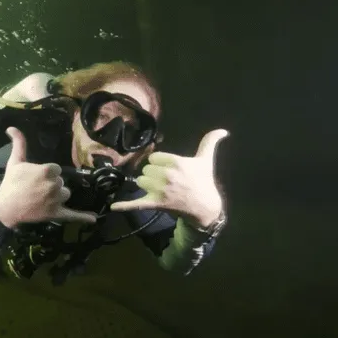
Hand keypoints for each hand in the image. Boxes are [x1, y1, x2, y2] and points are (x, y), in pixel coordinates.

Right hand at [0, 127, 96, 228]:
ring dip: (58, 196)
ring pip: (65, 194)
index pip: (56, 169)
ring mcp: (56, 200)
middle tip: (36, 189)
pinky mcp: (56, 213)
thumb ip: (19, 143)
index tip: (36, 178)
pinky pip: (73, 214)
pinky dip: (83, 217)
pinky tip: (93, 218)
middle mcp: (54, 184)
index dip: (47, 173)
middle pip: (61, 181)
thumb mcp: (14, 162)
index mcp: (47, 170)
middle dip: (51, 184)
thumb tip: (11, 127)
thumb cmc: (11, 184)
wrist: (5, 208)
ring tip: (43, 199)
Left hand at [111, 129, 228, 227]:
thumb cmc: (204, 181)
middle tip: (166, 181)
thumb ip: (210, 142)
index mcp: (176, 162)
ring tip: (159, 189)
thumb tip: (224, 130)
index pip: (153, 157)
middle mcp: (167, 175)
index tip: (169, 169)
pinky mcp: (156, 203)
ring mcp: (160, 190)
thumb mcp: (206, 160)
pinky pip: (136, 203)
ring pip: (140, 181)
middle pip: (146, 169)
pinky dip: (124, 206)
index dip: (159, 163)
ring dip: (146, 185)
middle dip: (153, 174)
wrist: (205, 207)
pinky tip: (113, 206)